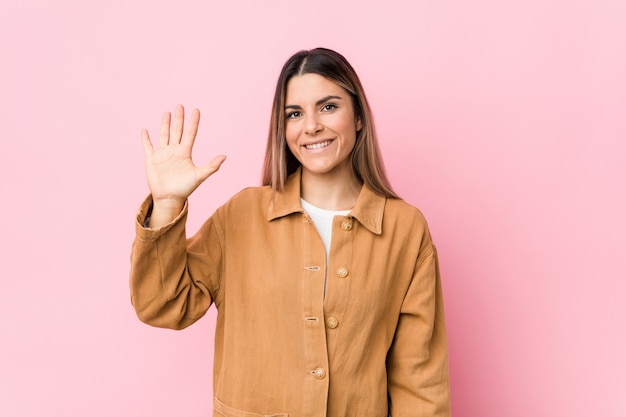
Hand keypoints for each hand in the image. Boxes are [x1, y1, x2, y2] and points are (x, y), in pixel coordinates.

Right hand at [141, 104, 225, 225]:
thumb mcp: (199, 176)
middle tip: (180, 105)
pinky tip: (145, 131)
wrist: (169, 199)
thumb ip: (211, 166)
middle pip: (177, 131)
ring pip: (164, 135)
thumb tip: (225, 156)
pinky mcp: (151, 160)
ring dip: (165, 124)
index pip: (190, 133)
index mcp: (185, 153)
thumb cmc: (185, 189)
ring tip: (167, 113)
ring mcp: (163, 154)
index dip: (193, 122)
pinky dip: (146, 139)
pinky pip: (148, 147)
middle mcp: (174, 151)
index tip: (196, 110)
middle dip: (179, 119)